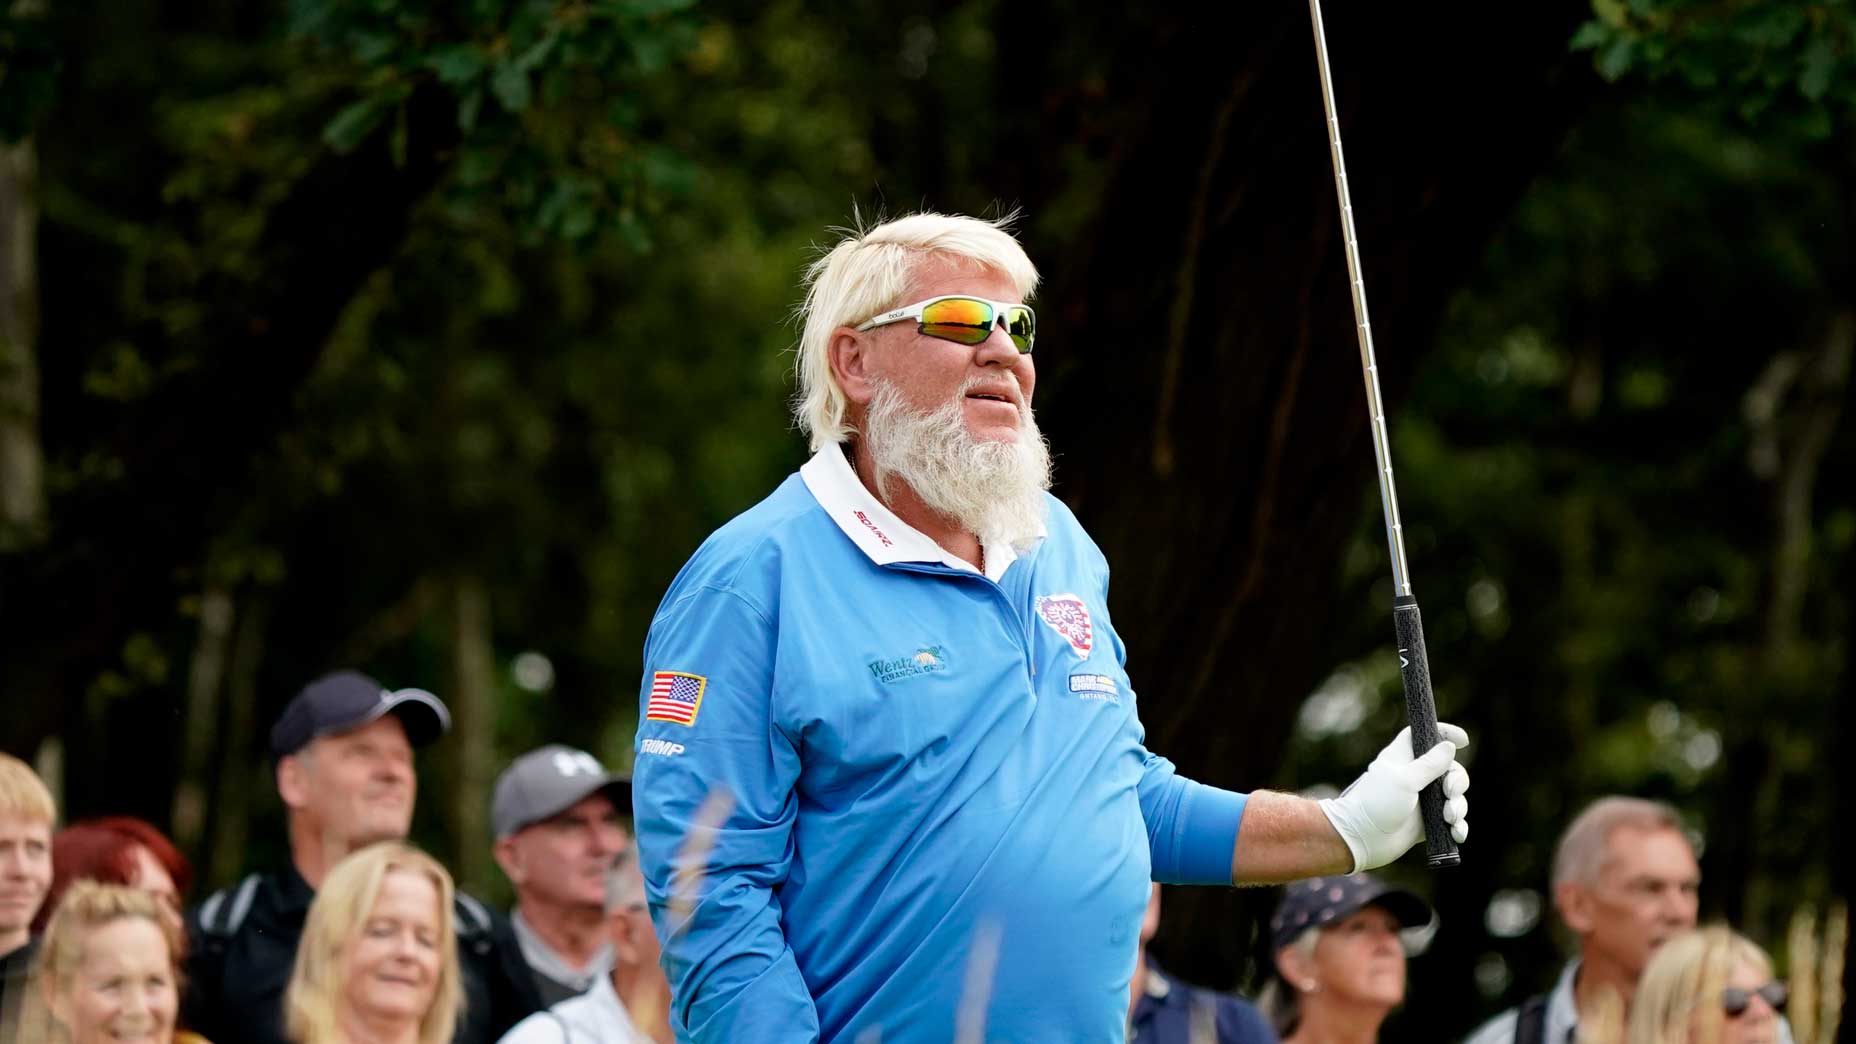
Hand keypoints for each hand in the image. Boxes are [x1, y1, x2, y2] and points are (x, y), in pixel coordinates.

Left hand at [1318, 723, 1468, 871]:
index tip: (1463, 740)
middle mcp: (1416, 776)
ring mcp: (1423, 800)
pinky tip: (1456, 833)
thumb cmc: (1377, 803)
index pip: (1425, 736)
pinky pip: (1452, 821)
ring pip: (1454, 796)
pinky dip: (1457, 826)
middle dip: (1458, 780)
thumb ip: (1429, 764)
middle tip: (1450, 792)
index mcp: (1404, 757)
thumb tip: (1449, 746)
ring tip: (1448, 818)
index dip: (1444, 733)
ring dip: (1458, 806)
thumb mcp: (1404, 780)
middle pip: (1450, 768)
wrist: (1362, 838)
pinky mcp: (1428, 822)